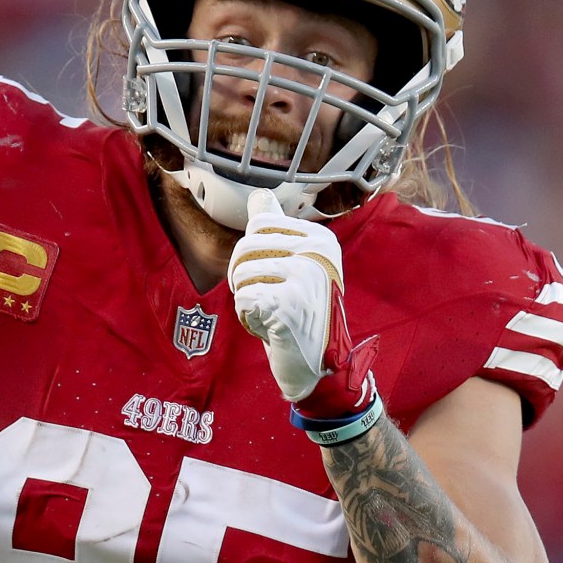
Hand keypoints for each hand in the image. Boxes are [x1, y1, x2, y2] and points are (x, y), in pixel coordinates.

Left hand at [227, 189, 379, 424]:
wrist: (321, 366)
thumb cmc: (305, 315)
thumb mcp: (296, 265)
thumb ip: (277, 230)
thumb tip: (259, 196)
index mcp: (321, 239)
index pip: (259, 224)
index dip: (252, 254)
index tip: (273, 277)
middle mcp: (317, 253)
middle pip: (246, 247)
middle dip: (244, 278)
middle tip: (267, 301)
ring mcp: (305, 277)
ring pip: (241, 273)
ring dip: (247, 301)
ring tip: (272, 315)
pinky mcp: (289, 304)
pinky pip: (243, 298)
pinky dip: (249, 318)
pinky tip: (271, 328)